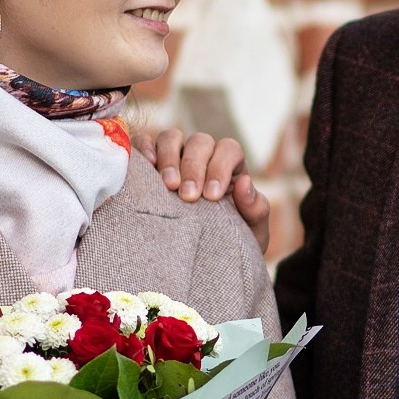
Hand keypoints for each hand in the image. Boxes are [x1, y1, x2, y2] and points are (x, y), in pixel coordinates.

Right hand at [148, 129, 271, 253]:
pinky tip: (147, 167)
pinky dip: (144, 149)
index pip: (229, 149)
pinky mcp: (149, 163)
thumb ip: (254, 208)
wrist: (203, 260)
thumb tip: (244, 182)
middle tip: (189, 197)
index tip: (212, 196)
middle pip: (199, 142)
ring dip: (169, 158)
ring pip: (171, 138)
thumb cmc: (231, 242)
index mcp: (230, 166)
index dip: (221, 167)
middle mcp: (203, 156)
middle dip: (194, 167)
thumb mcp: (251, 231)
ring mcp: (175, 157)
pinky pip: (144, 144)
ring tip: (168, 187)